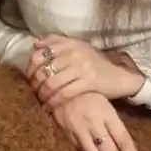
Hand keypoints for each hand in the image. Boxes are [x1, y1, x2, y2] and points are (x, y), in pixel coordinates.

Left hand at [26, 35, 144, 107]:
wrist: (121, 75)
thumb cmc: (97, 63)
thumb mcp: (78, 48)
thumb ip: (57, 43)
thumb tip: (35, 43)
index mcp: (70, 43)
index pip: (40, 54)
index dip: (30, 67)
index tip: (29, 77)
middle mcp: (74, 53)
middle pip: (44, 70)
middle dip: (35, 84)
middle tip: (33, 92)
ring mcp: (81, 67)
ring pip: (52, 83)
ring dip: (43, 95)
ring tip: (41, 100)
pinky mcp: (88, 82)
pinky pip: (64, 94)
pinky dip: (54, 102)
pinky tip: (50, 107)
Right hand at [49, 92, 140, 150]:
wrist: (59, 83)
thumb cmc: (87, 88)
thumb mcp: (105, 98)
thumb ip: (114, 117)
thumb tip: (124, 134)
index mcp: (107, 113)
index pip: (123, 139)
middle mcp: (94, 124)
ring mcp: (79, 129)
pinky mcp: (66, 132)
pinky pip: (78, 149)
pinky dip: (86, 150)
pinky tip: (88, 146)